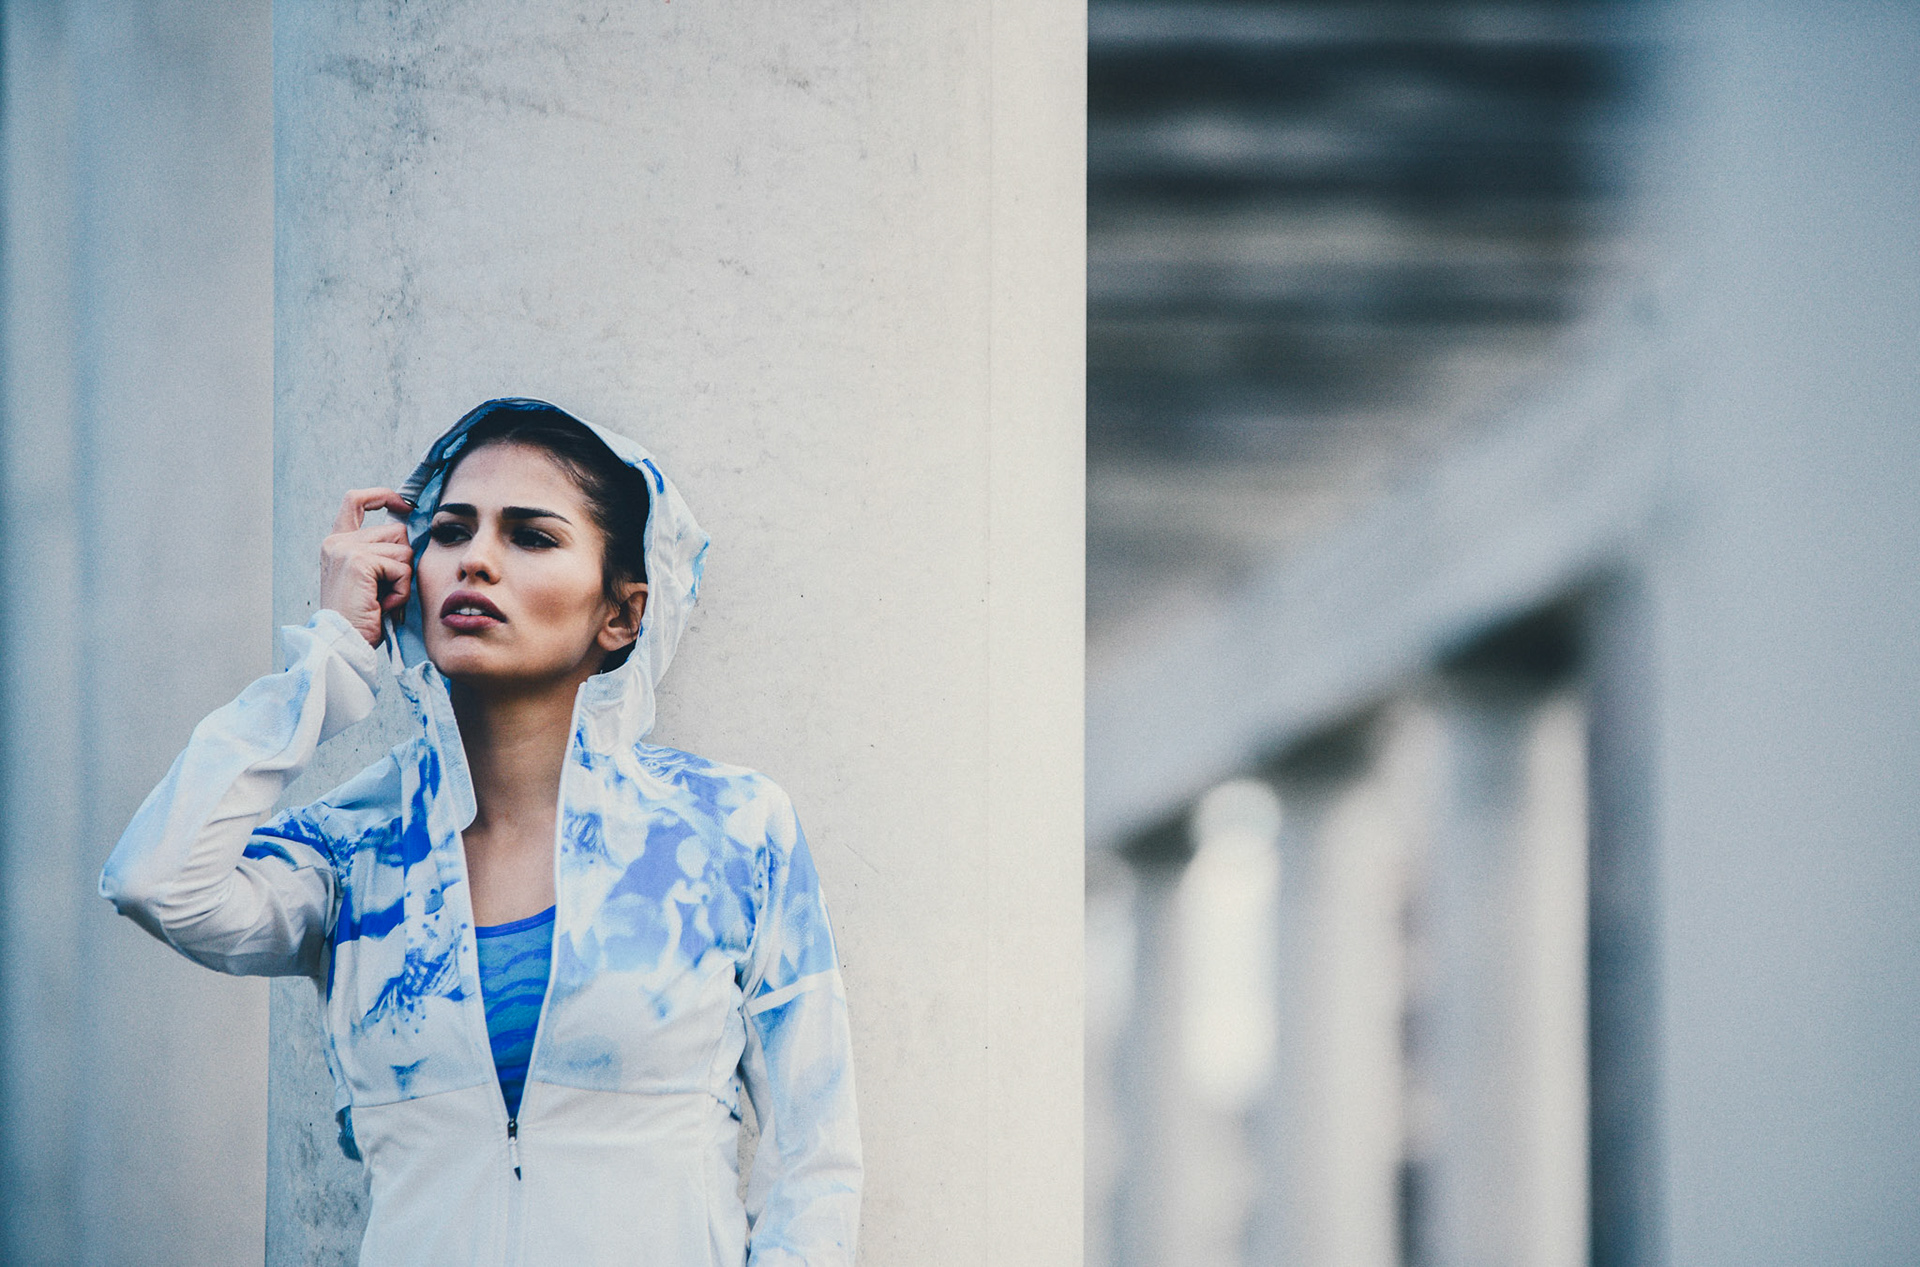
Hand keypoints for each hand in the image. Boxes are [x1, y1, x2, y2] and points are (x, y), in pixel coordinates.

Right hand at [319, 489, 415, 645]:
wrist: (344, 642)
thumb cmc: (362, 617)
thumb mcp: (369, 577)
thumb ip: (379, 551)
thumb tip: (407, 527)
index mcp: (336, 543)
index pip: (355, 500)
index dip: (382, 496)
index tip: (404, 505)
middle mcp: (337, 542)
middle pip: (397, 531)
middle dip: (403, 562)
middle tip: (385, 590)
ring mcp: (347, 549)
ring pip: (404, 550)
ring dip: (403, 579)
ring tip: (382, 599)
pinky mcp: (359, 562)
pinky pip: (403, 568)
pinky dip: (401, 590)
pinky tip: (383, 604)